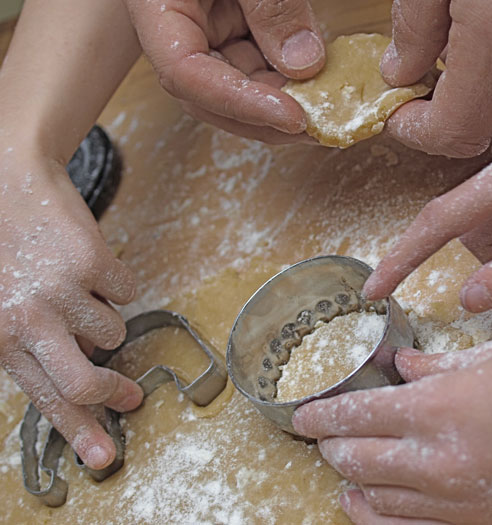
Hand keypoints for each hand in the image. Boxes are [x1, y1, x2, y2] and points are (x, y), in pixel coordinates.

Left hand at [0, 146, 141, 469]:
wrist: (8, 177)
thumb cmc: (2, 243)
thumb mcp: (1, 302)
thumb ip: (30, 342)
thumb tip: (77, 370)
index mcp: (1, 335)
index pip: (45, 397)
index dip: (80, 430)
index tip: (103, 455)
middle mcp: (29, 319)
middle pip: (85, 381)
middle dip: (114, 394)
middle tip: (131, 398)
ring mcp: (62, 291)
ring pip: (113, 330)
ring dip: (103, 313)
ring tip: (79, 286)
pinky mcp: (92, 262)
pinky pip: (128, 290)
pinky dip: (115, 279)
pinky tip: (89, 261)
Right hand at [124, 0, 325, 143]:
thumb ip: (269, 4)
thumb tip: (304, 62)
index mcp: (157, 8)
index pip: (186, 74)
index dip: (240, 103)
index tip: (292, 115)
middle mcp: (179, 30)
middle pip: (213, 96)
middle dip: (267, 118)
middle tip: (319, 127)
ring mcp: (207, 31)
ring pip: (241, 86)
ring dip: (283, 102)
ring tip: (327, 109)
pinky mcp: (233, 27)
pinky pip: (260, 62)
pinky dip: (289, 77)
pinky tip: (320, 81)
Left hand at [294, 341, 491, 523]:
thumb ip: (434, 366)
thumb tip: (398, 365)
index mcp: (439, 407)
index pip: (355, 417)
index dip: (319, 416)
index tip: (301, 415)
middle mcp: (440, 460)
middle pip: (357, 461)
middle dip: (330, 447)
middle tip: (322, 436)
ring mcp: (459, 502)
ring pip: (378, 501)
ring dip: (351, 484)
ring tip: (341, 472)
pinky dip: (382, 517)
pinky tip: (370, 507)